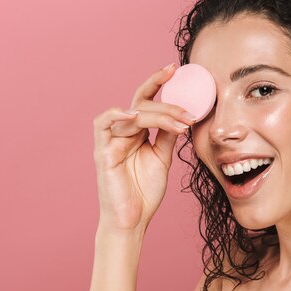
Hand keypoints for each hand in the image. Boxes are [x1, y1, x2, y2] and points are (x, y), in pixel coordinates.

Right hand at [92, 63, 195, 235]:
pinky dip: (116, 114)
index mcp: (136, 132)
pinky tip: (134, 114)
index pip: (147, 101)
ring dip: (157, 113)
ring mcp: (111, 140)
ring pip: (132, 113)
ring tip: (179, 121)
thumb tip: (181, 115)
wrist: (132, 221)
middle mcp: (122, 132)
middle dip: (165, 99)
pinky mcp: (102, 152)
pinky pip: (103, 124)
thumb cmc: (144, 192)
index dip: (158, 84)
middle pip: (142, 103)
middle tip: (187, 106)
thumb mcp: (161, 158)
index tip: (175, 69)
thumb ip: (166, 136)